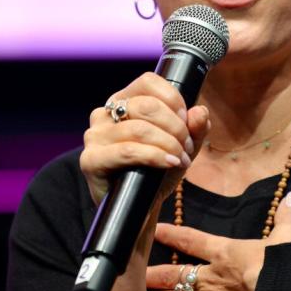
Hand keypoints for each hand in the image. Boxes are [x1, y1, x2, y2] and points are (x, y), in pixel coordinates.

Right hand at [80, 72, 210, 206]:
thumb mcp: (182, 148)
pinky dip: (155, 156)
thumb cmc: (157, 172)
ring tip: (180, 159)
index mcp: (122, 101)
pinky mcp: (91, 160)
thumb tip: (200, 112)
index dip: (173, 99)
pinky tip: (170, 164)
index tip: (187, 120)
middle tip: (186, 147)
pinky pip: (128, 151)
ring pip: (139, 129)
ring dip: (169, 144)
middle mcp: (104, 114)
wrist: (139, 209)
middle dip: (175, 126)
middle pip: (146, 106)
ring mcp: (94, 136)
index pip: (148, 82)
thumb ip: (194, 129)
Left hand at [146, 191, 290, 290]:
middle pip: (174, 274)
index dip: (170, 234)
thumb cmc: (288, 267)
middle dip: (150, 273)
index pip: (191, 240)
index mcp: (225, 253)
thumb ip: (286, 216)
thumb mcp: (288, 237)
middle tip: (129, 271)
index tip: (153, 229)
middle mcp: (212, 278)